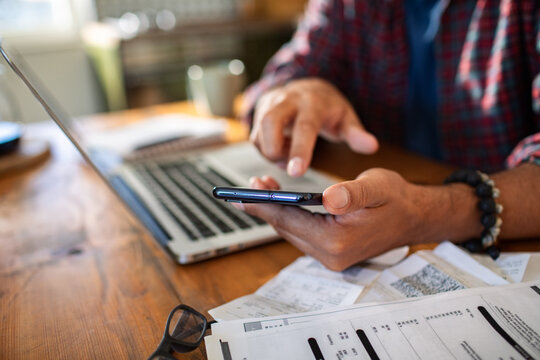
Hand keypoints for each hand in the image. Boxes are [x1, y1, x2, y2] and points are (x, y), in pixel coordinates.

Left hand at [234, 169, 479, 270]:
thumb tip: (329, 198)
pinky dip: (289, 216)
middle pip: (286, 227)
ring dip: (276, 210)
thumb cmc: (396, 199)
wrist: (414, 217)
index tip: (240, 195)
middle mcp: (331, 256)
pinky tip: (282, 201)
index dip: (265, 205)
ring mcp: (330, 257)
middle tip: (249, 185)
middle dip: (265, 206)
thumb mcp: (377, 186)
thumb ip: (352, 193)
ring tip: (261, 187)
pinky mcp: (330, 252)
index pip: (291, 220)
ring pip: (291, 231)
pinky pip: (301, 233)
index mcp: (339, 241)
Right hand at [250, 78, 378, 176]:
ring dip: (272, 153)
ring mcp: (269, 106)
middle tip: (288, 167)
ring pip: (258, 133)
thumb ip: (356, 133)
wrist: (306, 88)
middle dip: (274, 150)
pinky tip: (283, 151)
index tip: (296, 173)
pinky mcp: (258, 115)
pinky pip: (255, 139)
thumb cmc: (328, 108)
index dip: (299, 150)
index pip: (304, 126)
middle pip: (269, 122)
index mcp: (312, 102)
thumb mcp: (346, 117)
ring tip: (290, 158)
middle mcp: (287, 100)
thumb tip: (371, 146)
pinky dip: (267, 152)